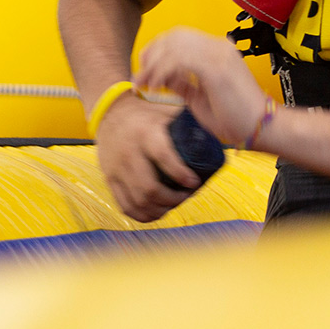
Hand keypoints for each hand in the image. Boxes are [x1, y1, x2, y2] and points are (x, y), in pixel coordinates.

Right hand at [94, 91, 199, 221]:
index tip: (195, 183)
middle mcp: (128, 151)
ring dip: (160, 210)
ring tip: (173, 205)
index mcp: (145, 132)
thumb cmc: (147, 114)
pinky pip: (125, 205)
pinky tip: (156, 212)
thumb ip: (189, 123)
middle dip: (173, 199)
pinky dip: (143, 215)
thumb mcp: (166, 113)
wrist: (110, 112)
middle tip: (186, 196)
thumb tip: (220, 135)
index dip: (180, 174)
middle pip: (150, 188)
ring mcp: (116, 167)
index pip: (162, 156)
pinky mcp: (109, 178)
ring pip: (138, 201)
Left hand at [135, 26, 266, 147]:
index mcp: (217, 50)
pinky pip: (179, 59)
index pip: (179, 37)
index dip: (157, 50)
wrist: (263, 128)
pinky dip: (163, 71)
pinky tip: (158, 85)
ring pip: (173, 46)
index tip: (145, 71)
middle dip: (151, 55)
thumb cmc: (236, 117)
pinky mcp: (216, 67)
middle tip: (140, 78)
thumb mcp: (199, 98)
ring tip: (146, 84)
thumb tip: (162, 77)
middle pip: (173, 36)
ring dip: (154, 65)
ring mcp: (218, 54)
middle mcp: (218, 47)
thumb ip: (182, 83)